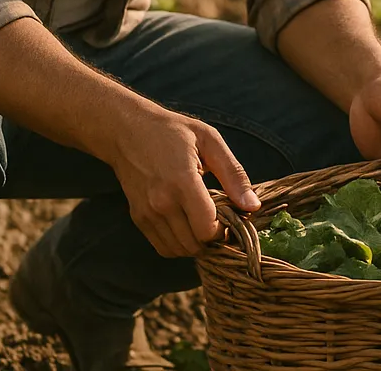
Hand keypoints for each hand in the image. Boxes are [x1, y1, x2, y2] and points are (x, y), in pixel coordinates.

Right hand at [109, 104, 259, 258]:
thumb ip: (234, 175)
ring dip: (197, 244)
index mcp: (182, 182)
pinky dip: (179, 244)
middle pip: (195, 245)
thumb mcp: (210, 141)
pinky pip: (163, 247)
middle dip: (213, 240)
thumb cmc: (172, 131)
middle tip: (221, 221)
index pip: (207, 230)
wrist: (127, 130)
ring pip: (179, 250)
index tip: (232, 216)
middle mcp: (161, 203)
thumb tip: (253, 206)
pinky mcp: (138, 218)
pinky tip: (188, 225)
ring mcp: (147, 213)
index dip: (224, 230)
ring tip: (205, 223)